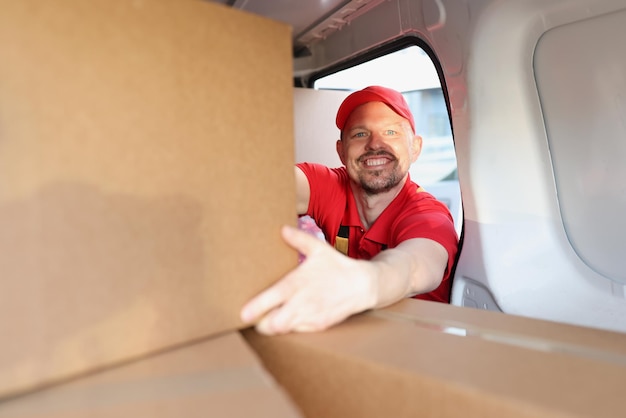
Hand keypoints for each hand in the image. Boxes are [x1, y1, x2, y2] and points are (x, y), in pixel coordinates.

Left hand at [240, 225, 376, 334]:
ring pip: (284, 330)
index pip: (271, 300)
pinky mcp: (319, 326)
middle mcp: (302, 303)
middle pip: (273, 323)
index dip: (255, 309)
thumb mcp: (319, 249)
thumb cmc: (338, 266)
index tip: (242, 313)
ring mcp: (311, 316)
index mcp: (298, 284)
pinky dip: (290, 328)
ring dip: (273, 327)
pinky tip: (288, 319)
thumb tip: (282, 229)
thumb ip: (299, 239)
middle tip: (254, 318)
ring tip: (267, 320)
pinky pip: (297, 331)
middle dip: (260, 324)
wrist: (363, 285)